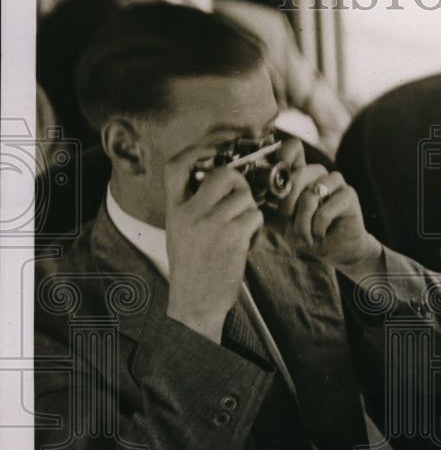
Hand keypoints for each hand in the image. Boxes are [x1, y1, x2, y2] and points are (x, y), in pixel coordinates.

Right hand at [164, 145, 263, 342]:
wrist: (195, 302)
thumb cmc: (193, 266)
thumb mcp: (181, 231)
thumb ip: (193, 205)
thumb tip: (223, 178)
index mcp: (174, 209)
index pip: (176, 165)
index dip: (197, 149)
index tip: (214, 147)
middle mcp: (190, 212)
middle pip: (222, 173)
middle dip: (239, 180)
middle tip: (241, 197)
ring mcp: (211, 224)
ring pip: (245, 195)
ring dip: (251, 209)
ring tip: (243, 227)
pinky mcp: (233, 237)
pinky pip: (255, 215)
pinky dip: (256, 227)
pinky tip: (247, 241)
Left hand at [272, 138, 382, 280]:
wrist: (334, 250)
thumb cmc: (306, 232)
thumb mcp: (279, 220)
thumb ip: (266, 205)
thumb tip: (249, 197)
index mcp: (301, 173)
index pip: (294, 148)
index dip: (283, 157)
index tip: (275, 183)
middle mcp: (319, 173)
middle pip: (299, 173)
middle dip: (288, 203)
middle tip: (289, 220)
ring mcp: (335, 182)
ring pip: (311, 194)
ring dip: (303, 220)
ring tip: (304, 235)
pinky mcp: (349, 195)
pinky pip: (326, 209)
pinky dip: (318, 226)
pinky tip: (319, 234)